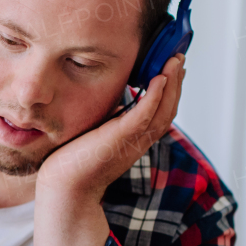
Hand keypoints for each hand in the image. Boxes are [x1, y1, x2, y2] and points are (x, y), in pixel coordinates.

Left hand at [37, 53, 184, 202]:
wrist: (66, 188)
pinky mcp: (121, 139)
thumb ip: (112, 121)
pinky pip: (145, 115)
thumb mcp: (100, 136)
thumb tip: (116, 106)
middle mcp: (139, 141)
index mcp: (135, 140)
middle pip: (168, 110)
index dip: (170, 92)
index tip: (172, 69)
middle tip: (179, 58)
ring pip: (163, 111)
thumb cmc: (76, 163)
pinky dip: (155, 96)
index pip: (161, 113)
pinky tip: (159, 78)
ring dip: (172, 84)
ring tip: (174, 61)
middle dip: (176, 83)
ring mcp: (132, 141)